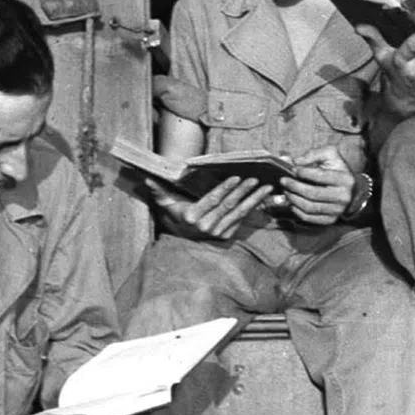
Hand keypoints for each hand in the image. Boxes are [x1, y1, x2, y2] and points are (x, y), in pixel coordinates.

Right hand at [147, 174, 272, 239]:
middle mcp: (206, 227)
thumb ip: (159, 191)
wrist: (183, 236)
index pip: (212, 200)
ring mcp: (218, 233)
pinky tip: (262, 197)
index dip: (225, 188)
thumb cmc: (176, 214)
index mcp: (193, 217)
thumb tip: (148, 179)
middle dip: (244, 191)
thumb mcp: (166, 203)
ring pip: (239, 213)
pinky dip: (253, 208)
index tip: (237, 177)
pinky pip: (242, 219)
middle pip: (229, 206)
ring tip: (267, 187)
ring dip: (254, 200)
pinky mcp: (227, 237)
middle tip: (257, 179)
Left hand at [280, 145, 355, 224]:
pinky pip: (309, 218)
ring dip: (293, 199)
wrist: (351, 190)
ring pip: (309, 207)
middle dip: (294, 187)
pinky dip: (297, 210)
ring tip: (286, 190)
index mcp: (345, 179)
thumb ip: (314, 154)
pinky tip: (291, 202)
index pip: (321, 176)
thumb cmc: (337, 170)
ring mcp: (337, 210)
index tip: (293, 169)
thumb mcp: (330, 155)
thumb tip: (296, 161)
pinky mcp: (330, 220)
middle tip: (283, 181)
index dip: (304, 172)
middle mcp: (343, 197)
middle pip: (313, 194)